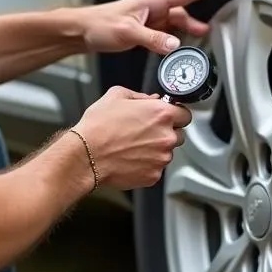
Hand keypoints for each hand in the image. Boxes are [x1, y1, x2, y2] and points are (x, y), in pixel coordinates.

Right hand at [73, 86, 192, 189]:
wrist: (85, 156)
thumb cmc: (97, 127)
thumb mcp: (116, 96)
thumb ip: (140, 95)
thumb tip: (151, 99)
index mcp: (161, 114)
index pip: (185, 114)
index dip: (174, 115)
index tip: (166, 118)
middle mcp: (166, 137)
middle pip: (179, 135)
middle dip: (165, 133)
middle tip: (145, 133)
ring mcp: (161, 158)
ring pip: (167, 153)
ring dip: (156, 150)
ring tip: (133, 147)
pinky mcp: (153, 175)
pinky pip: (156, 168)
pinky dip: (146, 165)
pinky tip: (130, 158)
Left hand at [75, 0, 230, 55]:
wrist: (80, 31)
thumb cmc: (99, 24)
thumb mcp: (128, 32)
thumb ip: (153, 39)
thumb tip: (175, 45)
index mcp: (152, 1)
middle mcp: (153, 7)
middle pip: (184, 11)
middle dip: (198, 19)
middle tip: (213, 28)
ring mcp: (148, 18)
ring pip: (175, 24)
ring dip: (185, 32)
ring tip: (196, 43)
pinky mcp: (142, 29)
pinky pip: (165, 33)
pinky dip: (172, 40)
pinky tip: (173, 50)